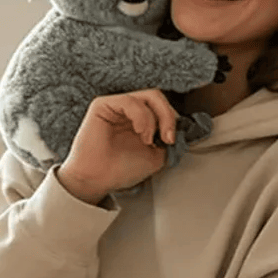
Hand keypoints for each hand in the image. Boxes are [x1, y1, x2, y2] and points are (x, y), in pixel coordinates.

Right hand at [58, 89, 178, 202]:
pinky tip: (140, 132)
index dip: (172, 120)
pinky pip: (130, 101)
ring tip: (148, 139)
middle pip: (158, 97)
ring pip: (149, 96)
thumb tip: (180, 128)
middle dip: (168, 117)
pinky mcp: (103, 105)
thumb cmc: (119, 170)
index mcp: (140, 119)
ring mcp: (116, 105)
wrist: (97, 180)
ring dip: (155, 119)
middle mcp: (128, 110)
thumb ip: (167, 139)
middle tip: (168, 138)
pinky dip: (142, 116)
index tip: (172, 141)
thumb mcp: (156, 155)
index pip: (162, 107)